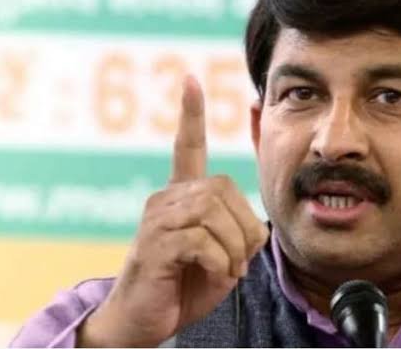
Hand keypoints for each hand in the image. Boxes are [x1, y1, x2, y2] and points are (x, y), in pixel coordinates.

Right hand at [77, 75, 268, 346]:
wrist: (145, 321)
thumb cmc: (184, 285)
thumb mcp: (221, 255)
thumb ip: (236, 231)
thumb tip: (255, 227)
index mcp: (182, 197)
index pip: (187, 147)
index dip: (191, 114)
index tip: (190, 79)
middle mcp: (165, 199)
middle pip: (223, 189)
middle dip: (243, 227)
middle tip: (239, 259)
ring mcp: (156, 219)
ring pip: (214, 214)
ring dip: (232, 249)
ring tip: (224, 270)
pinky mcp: (153, 243)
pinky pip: (202, 241)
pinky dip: (218, 262)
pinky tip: (210, 274)